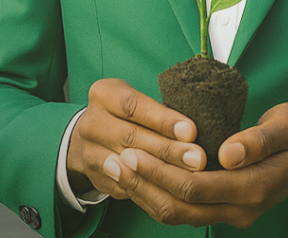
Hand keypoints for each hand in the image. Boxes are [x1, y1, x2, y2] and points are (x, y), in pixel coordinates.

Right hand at [67, 78, 206, 195]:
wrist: (93, 134)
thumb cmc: (126, 111)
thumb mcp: (137, 98)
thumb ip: (158, 110)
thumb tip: (194, 130)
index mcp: (103, 94)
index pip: (134, 106)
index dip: (163, 120)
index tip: (191, 131)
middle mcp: (91, 123)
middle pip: (132, 137)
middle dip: (168, 150)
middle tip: (198, 159)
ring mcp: (89, 152)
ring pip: (129, 165)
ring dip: (162, 173)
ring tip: (191, 177)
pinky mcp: (95, 177)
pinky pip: (125, 187)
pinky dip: (150, 190)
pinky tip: (173, 192)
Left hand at [101, 101, 287, 227]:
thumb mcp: (287, 125)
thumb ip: (258, 140)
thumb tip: (226, 153)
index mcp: (255, 188)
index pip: (196, 187)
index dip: (161, 171)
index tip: (134, 149)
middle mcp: (241, 209)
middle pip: (181, 206)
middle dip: (144, 183)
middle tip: (115, 158)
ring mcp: (233, 214)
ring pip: (179, 215)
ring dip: (146, 194)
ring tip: (117, 169)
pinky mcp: (225, 209)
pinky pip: (186, 211)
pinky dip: (158, 196)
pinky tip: (139, 178)